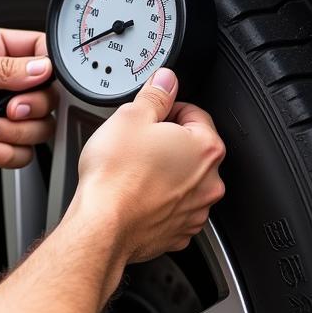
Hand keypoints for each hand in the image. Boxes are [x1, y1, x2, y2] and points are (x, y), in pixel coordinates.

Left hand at [0, 28, 57, 172]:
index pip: (39, 53)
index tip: (38, 82)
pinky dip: (2, 153)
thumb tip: (42, 68)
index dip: (48, 70)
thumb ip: (4, 69)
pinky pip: (17, 155)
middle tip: (8, 109)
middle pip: (46, 98)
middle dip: (30, 108)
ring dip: (13, 134)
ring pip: (36, 130)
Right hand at [71, 68, 225, 263]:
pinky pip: (173, 208)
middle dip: (167, 142)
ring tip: (134, 170)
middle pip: (192, 148)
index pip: (195, 113)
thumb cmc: (116, 177)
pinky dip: (158, 200)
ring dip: (165, 172)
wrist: (102, 225)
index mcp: (205, 147)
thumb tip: (166, 80)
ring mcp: (195, 210)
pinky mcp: (179, 232)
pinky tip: (136, 194)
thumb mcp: (131, 116)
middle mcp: (209, 181)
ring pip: (184, 180)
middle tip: (137, 142)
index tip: (152, 114)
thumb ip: (155, 94)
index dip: (169, 109)